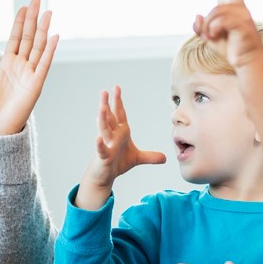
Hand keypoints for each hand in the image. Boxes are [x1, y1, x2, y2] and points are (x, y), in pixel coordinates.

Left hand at [0, 0, 58, 134]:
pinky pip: (44, 64)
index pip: (16, 38)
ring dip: (43, 29)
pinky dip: (49, 50)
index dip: (19, 22)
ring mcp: (30, 74)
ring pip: (38, 47)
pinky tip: (53, 36)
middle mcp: (21, 66)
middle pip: (29, 37)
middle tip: (37, 0)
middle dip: (33, 19)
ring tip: (47, 12)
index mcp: (8, 64)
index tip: (24, 7)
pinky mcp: (36, 84)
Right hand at [75, 86, 166, 208]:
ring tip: (101, 107)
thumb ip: (150, 156)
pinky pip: (101, 149)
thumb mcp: (137, 158)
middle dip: (106, 104)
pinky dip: (99, 144)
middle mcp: (112, 136)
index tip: (117, 88)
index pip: (119, 114)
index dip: (118, 101)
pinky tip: (97, 139)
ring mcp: (106, 145)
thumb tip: (165, 158)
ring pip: (103, 130)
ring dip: (102, 119)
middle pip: (109, 117)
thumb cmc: (117, 163)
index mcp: (120, 132)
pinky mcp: (103, 156)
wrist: (106, 175)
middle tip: (104, 91)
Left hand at [192, 0, 262, 69]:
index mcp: (230, 5)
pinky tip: (217, 38)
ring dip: (207, 28)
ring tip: (214, 37)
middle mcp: (237, 5)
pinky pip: (216, 23)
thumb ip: (199, 26)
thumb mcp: (207, 36)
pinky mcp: (241, 23)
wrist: (246, 60)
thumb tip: (197, 15)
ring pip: (212, 13)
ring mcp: (241, 13)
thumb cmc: (229, 47)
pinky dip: (211, 33)